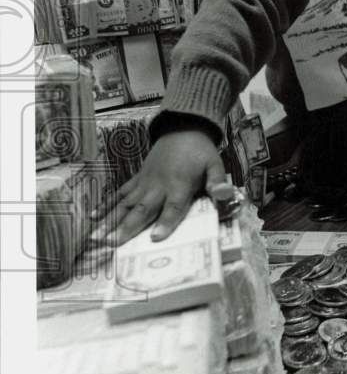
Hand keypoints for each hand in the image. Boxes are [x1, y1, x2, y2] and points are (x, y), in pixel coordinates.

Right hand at [101, 128, 226, 245]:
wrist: (183, 128)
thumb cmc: (200, 151)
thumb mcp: (215, 164)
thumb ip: (217, 181)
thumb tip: (224, 195)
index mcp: (179, 185)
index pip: (173, 207)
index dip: (165, 223)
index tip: (154, 238)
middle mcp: (158, 186)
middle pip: (143, 209)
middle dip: (127, 228)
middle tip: (113, 244)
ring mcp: (144, 182)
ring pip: (126, 204)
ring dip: (111, 221)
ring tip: (96, 237)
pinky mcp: (137, 179)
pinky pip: (120, 193)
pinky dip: (107, 205)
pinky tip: (94, 218)